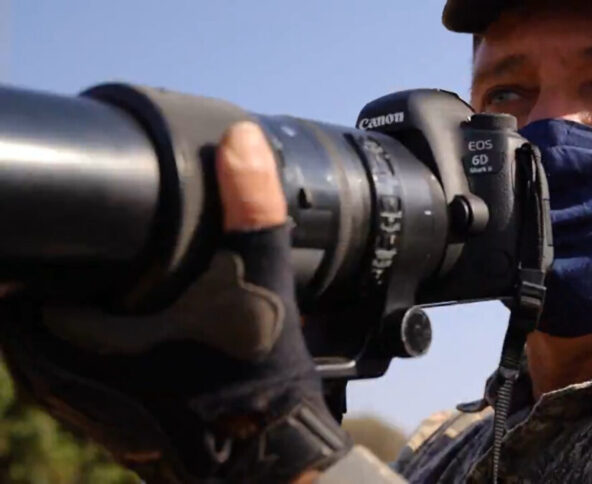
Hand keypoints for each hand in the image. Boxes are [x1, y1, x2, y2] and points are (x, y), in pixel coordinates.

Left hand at [0, 122, 349, 481]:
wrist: (272, 460)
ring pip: (40, 343)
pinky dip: (76, 336)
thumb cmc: (254, 386)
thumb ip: (252, 212)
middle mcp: (64, 383)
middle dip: (39, 273)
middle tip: (69, 233)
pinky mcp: (105, 415)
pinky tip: (119, 316)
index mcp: (76, 348)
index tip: (37, 215)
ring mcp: (81, 406)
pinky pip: (66, 365)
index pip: (9, 287)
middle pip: (18, 311)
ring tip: (90, 267)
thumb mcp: (258, 289)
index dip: (22, 248)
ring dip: (52, 307)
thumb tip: (242, 139)